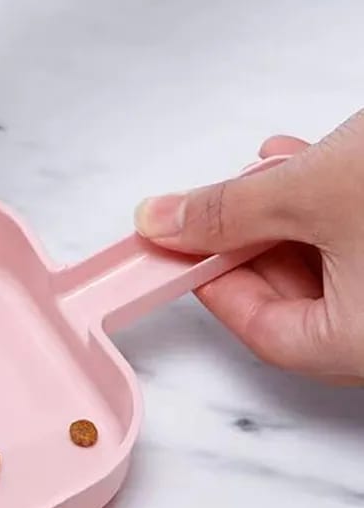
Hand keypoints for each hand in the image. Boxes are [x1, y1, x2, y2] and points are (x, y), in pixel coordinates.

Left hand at [134, 111, 363, 385]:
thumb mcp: (308, 192)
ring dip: (292, 216)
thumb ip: (227, 211)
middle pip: (300, 301)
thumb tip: (163, 221)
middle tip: (218, 210)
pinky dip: (334, 209)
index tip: (181, 251)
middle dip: (251, 242)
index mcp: (362, 345)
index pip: (266, 333)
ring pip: (335, 267)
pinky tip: (315, 162)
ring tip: (269, 172)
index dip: (212, 286)